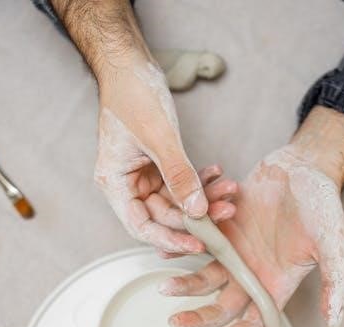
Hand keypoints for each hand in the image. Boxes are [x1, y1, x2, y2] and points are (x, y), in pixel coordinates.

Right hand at [51, 0, 234, 251]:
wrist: (130, 65)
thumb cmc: (133, 94)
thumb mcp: (159, 136)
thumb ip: (179, 176)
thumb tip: (197, 211)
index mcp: (115, 183)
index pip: (141, 226)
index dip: (170, 238)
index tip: (198, 244)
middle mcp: (127, 185)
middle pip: (163, 216)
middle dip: (196, 215)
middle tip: (226, 212)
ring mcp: (143, 177)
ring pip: (177, 201)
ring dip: (204, 197)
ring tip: (229, 191)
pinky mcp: (158, 167)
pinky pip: (182, 183)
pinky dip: (200, 180)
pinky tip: (217, 174)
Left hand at [159, 107, 343, 326]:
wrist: (304, 167)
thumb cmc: (322, 204)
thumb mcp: (334, 243)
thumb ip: (336, 280)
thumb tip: (335, 320)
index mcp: (277, 284)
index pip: (254, 323)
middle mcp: (252, 273)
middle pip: (221, 306)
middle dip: (198, 318)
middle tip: (175, 323)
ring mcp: (234, 252)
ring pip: (203, 277)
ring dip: (184, 285)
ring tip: (165, 287)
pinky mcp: (221, 229)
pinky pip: (196, 244)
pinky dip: (180, 249)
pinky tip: (163, 251)